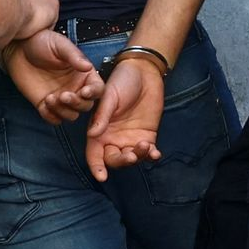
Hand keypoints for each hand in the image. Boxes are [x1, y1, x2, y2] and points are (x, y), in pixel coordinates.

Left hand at [3, 28, 101, 122]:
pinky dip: (51, 116)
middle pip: (86, 106)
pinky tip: (44, 103)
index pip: (97, 88)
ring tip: (50, 98)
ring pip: (71, 115)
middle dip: (76, 104)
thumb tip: (88, 66)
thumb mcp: (60, 45)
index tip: (84, 91)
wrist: (19, 48)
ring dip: (63, 111)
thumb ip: (74, 56)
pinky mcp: (45, 104)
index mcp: (83, 74)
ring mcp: (61, 97)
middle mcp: (75, 88)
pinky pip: (53, 119)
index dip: (93, 93)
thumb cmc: (42, 42)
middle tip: (63, 95)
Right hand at [83, 51, 165, 180]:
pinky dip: (151, 156)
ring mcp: (130, 138)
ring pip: (131, 157)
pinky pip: (148, 152)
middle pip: (113, 159)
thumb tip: (93, 134)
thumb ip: (102, 116)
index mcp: (99, 129)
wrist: (144, 72)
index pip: (94, 153)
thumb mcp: (109, 96)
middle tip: (130, 156)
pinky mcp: (147, 136)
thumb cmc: (122, 81)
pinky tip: (155, 153)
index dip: (96, 166)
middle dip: (121, 161)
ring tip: (145, 146)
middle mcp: (112, 137)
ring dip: (137, 157)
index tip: (101, 176)